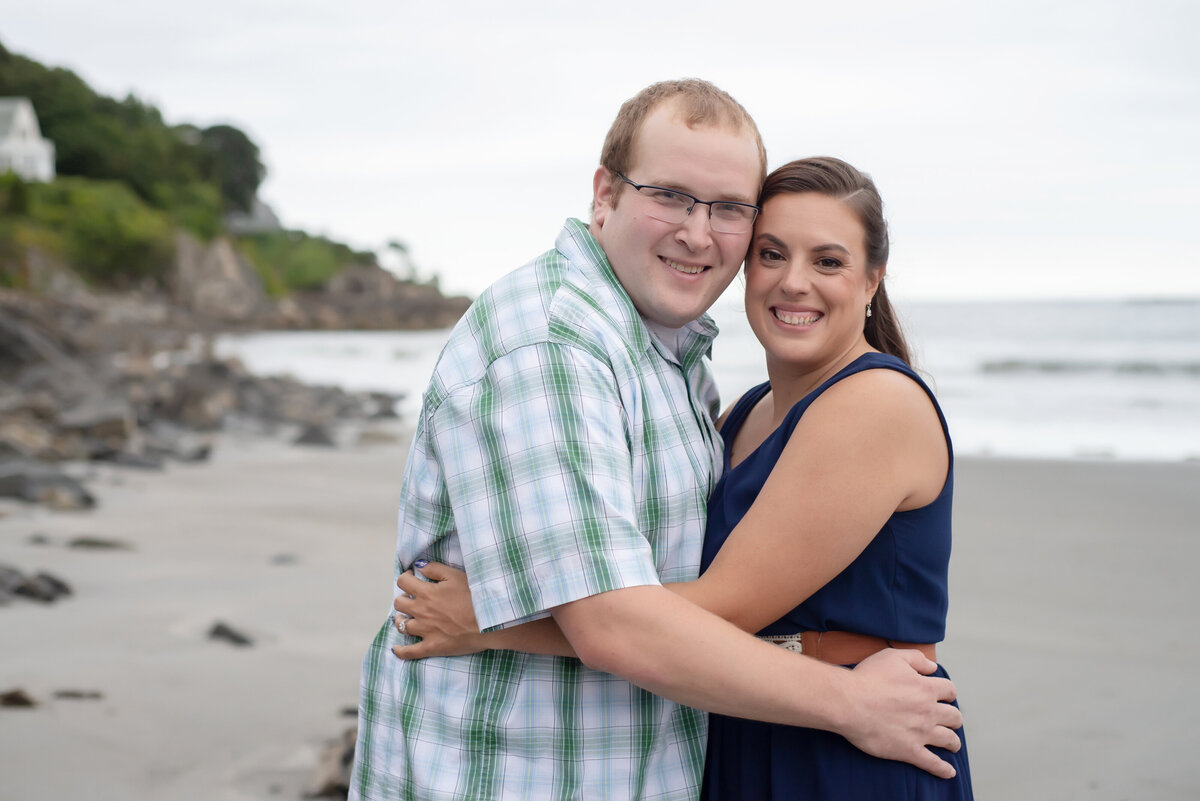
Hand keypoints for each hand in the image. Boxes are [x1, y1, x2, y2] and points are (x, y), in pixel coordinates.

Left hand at [391, 561, 486, 659]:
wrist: (488, 622)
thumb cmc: (475, 597)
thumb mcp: (456, 575)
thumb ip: (435, 569)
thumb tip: (419, 567)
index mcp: (426, 592)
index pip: (403, 582)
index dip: (406, 578)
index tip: (413, 578)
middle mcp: (421, 611)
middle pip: (399, 603)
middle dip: (403, 598)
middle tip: (412, 598)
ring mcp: (424, 630)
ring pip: (401, 625)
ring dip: (401, 620)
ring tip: (406, 617)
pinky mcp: (431, 647)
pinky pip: (410, 652)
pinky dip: (401, 651)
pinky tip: (396, 649)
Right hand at [839, 648, 963, 778]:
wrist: (849, 702)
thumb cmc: (868, 678)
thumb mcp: (892, 657)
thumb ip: (916, 658)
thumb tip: (932, 666)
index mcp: (926, 688)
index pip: (950, 691)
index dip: (948, 693)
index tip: (945, 696)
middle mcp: (928, 711)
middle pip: (954, 717)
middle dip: (954, 718)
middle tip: (950, 721)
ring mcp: (921, 732)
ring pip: (949, 739)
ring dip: (953, 742)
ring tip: (952, 744)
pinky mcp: (909, 750)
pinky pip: (933, 763)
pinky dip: (943, 769)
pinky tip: (948, 772)